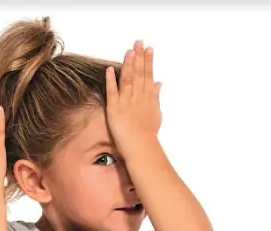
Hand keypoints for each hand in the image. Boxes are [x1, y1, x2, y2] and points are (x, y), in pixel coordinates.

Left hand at [105, 41, 161, 158]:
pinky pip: (112, 92)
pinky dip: (111, 80)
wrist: (141, 148)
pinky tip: (111, 69)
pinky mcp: (115, 109)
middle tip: (138, 42)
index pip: (148, 76)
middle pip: (139, 74)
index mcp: (149, 98)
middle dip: (139, 57)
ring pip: (128, 79)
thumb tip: (159, 84)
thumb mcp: (156, 114)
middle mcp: (138, 97)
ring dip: (128, 64)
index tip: (148, 49)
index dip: (148, 61)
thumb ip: (156, 97)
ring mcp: (127, 102)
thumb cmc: (149, 135)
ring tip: (128, 51)